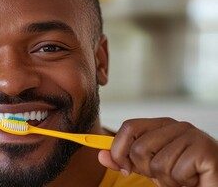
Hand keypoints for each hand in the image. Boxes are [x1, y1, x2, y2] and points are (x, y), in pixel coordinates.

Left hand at [98, 118, 217, 186]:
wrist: (212, 183)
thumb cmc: (183, 174)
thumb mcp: (148, 167)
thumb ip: (126, 160)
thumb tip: (101, 155)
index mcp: (161, 125)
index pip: (128, 127)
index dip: (119, 150)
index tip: (124, 168)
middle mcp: (176, 126)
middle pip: (139, 148)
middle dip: (145, 169)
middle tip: (162, 175)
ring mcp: (192, 135)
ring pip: (157, 163)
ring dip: (166, 179)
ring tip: (179, 178)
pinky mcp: (204, 150)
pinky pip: (176, 172)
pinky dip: (181, 182)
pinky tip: (192, 179)